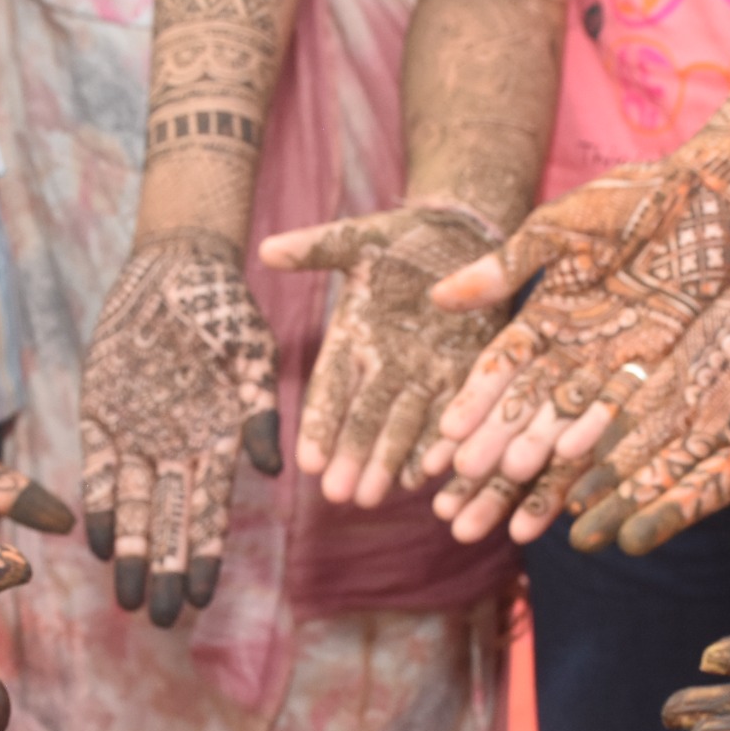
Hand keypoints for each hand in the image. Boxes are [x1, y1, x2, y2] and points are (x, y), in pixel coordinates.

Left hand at [79, 232, 282, 624]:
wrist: (176, 268)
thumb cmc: (225, 311)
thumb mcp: (252, 359)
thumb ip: (260, 414)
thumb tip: (272, 470)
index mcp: (217, 443)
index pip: (208, 514)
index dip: (201, 558)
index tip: (198, 599)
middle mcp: (176, 449)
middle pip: (169, 524)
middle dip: (164, 573)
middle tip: (159, 620)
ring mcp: (137, 435)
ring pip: (134, 508)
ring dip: (131, 555)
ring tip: (127, 602)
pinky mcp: (101, 414)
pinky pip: (100, 469)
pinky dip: (101, 505)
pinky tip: (100, 544)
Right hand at [261, 204, 502, 506]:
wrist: (461, 233)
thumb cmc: (401, 238)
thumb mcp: (357, 238)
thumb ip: (315, 248)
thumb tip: (265, 250)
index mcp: (351, 339)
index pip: (330, 390)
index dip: (320, 425)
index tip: (308, 461)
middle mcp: (383, 366)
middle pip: (364, 418)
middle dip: (353, 458)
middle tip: (341, 495)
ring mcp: (423, 373)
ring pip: (403, 425)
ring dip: (389, 461)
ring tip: (375, 497)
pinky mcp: (465, 371)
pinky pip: (451, 412)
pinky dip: (440, 441)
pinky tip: (429, 473)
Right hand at [423, 159, 729, 542]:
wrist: (699, 196)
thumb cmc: (622, 203)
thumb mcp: (551, 232)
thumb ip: (502, 269)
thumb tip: (435, 298)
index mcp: (540, 319)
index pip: (498, 372)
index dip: (472, 406)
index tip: (443, 442)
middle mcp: (570, 349)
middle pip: (524, 406)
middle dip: (493, 447)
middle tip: (462, 485)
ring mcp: (610, 359)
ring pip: (566, 413)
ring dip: (537, 447)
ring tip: (510, 477)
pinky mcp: (653, 360)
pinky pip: (619, 400)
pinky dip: (595, 426)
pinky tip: (569, 455)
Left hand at [564, 229, 729, 553]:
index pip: (706, 490)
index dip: (668, 515)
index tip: (630, 543)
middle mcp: (723, 429)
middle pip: (662, 477)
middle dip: (619, 508)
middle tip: (576, 540)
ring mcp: (700, 397)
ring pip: (642, 445)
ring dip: (603, 475)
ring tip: (562, 504)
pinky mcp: (683, 364)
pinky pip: (638, 398)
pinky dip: (606, 421)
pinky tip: (570, 442)